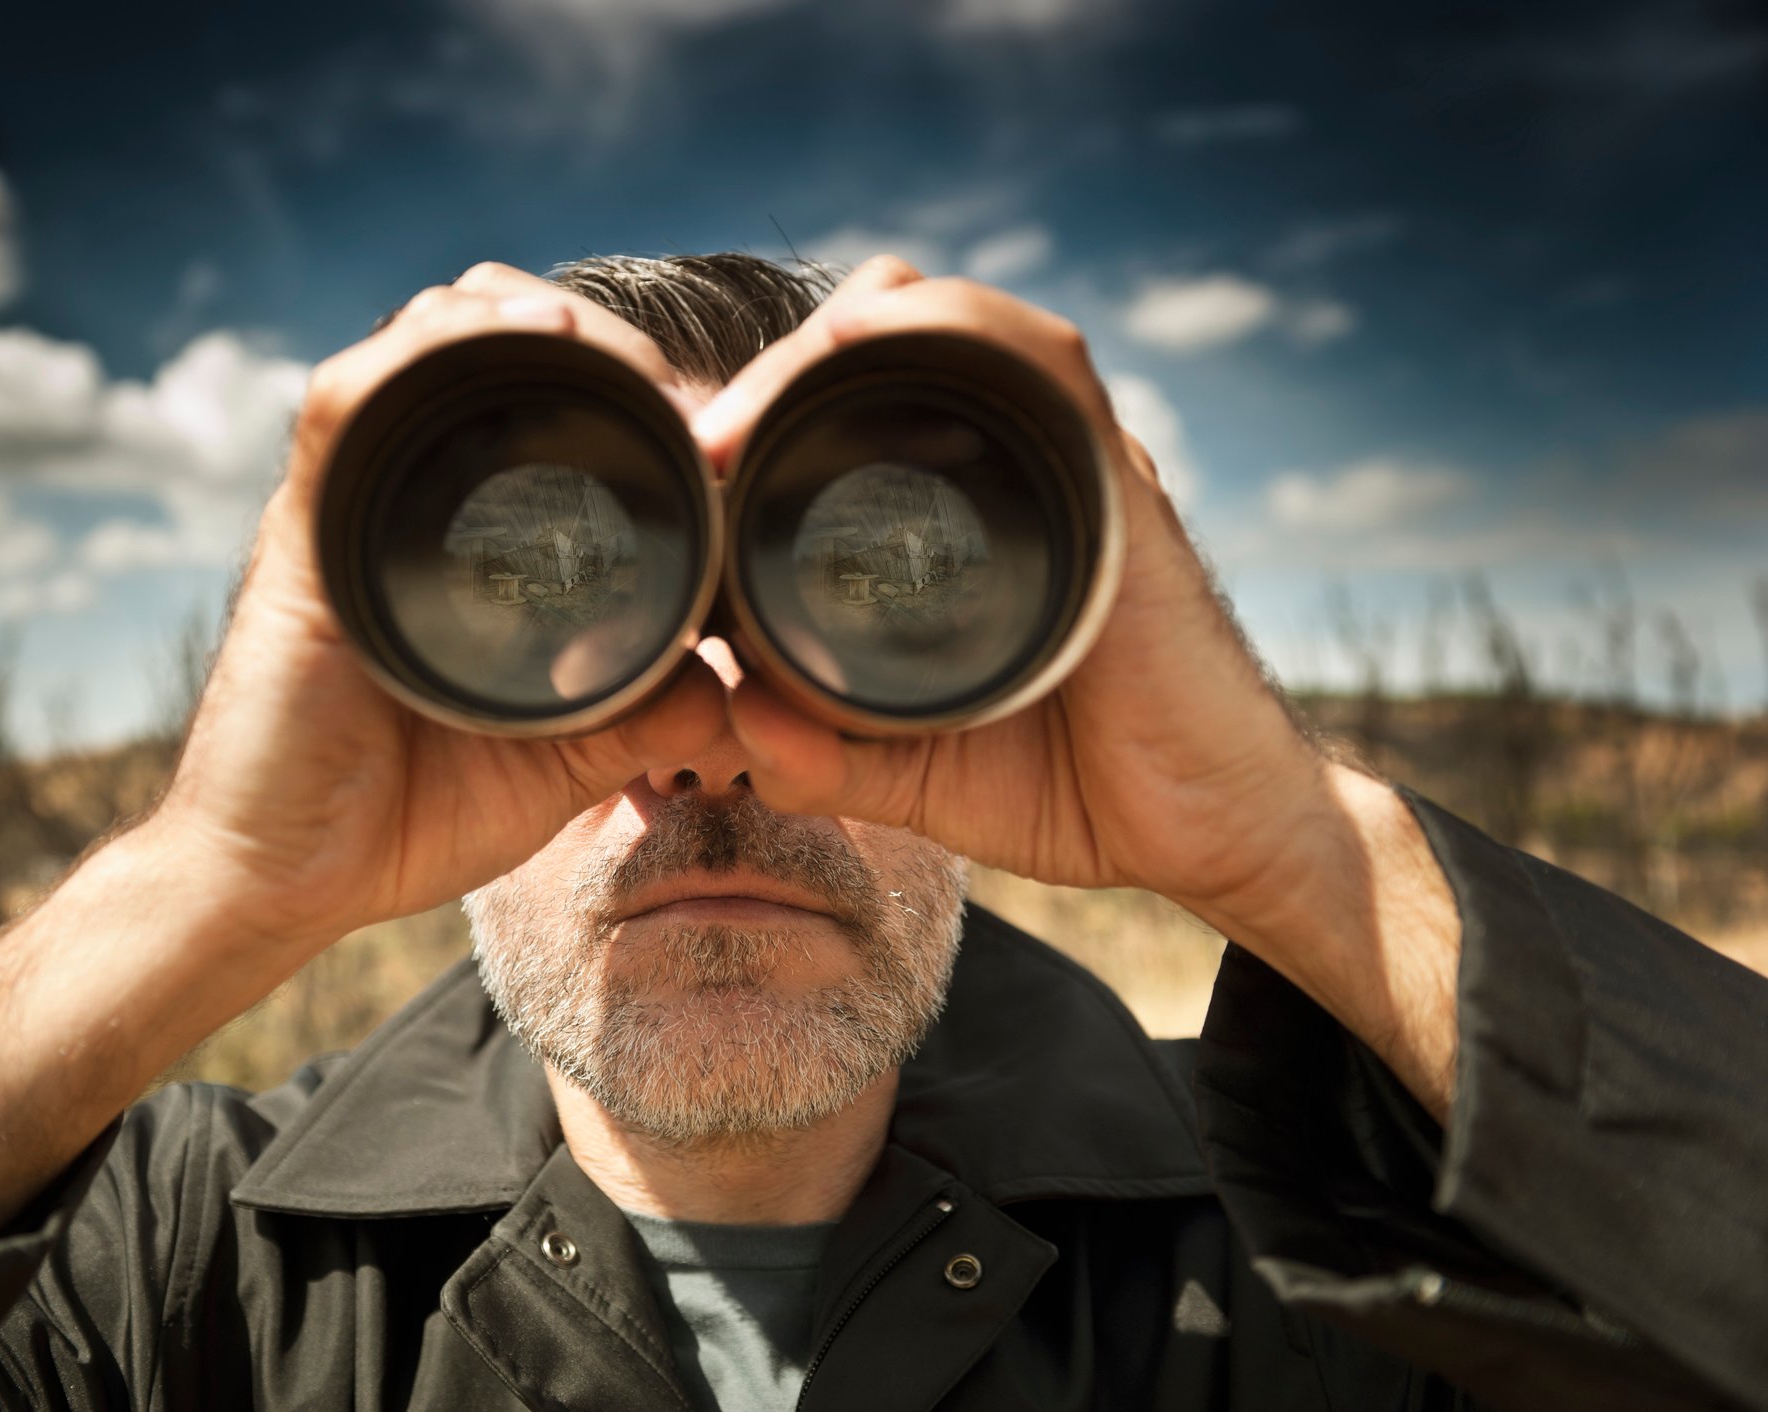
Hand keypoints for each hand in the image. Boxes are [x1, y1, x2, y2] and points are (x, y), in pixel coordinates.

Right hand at [146, 263, 724, 958]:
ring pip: (424, 341)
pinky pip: (343, 401)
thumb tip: (737, 685)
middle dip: (585, 334)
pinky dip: (421, 350)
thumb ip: (647, 718)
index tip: (709, 417)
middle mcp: (405, 501)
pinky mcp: (301, 531)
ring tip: (598, 342)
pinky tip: (516, 338)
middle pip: (485, 343)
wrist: (284, 881)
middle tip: (667, 387)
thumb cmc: (405, 819)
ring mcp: (350, 506)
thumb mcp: (563, 762)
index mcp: (466, 540)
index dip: (624, 382)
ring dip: (514, 315)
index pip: (537, 402)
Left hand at [704, 260, 1461, 1109]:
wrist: (1218, 834)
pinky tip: (860, 342)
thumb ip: (821, 756)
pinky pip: (1041, 359)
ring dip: (832, 341)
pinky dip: (953, 325)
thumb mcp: (918, 776)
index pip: (844, 410)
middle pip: (874, 347)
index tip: (680, 480)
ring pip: (941, 325)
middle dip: (771, 377)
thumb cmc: (1081, 788)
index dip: (752, 417)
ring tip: (748, 421)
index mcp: (958, 519)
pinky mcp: (1118, 480)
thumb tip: (727, 716)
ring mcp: (1066, 464)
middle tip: (701, 453)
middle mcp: (1011, 469)